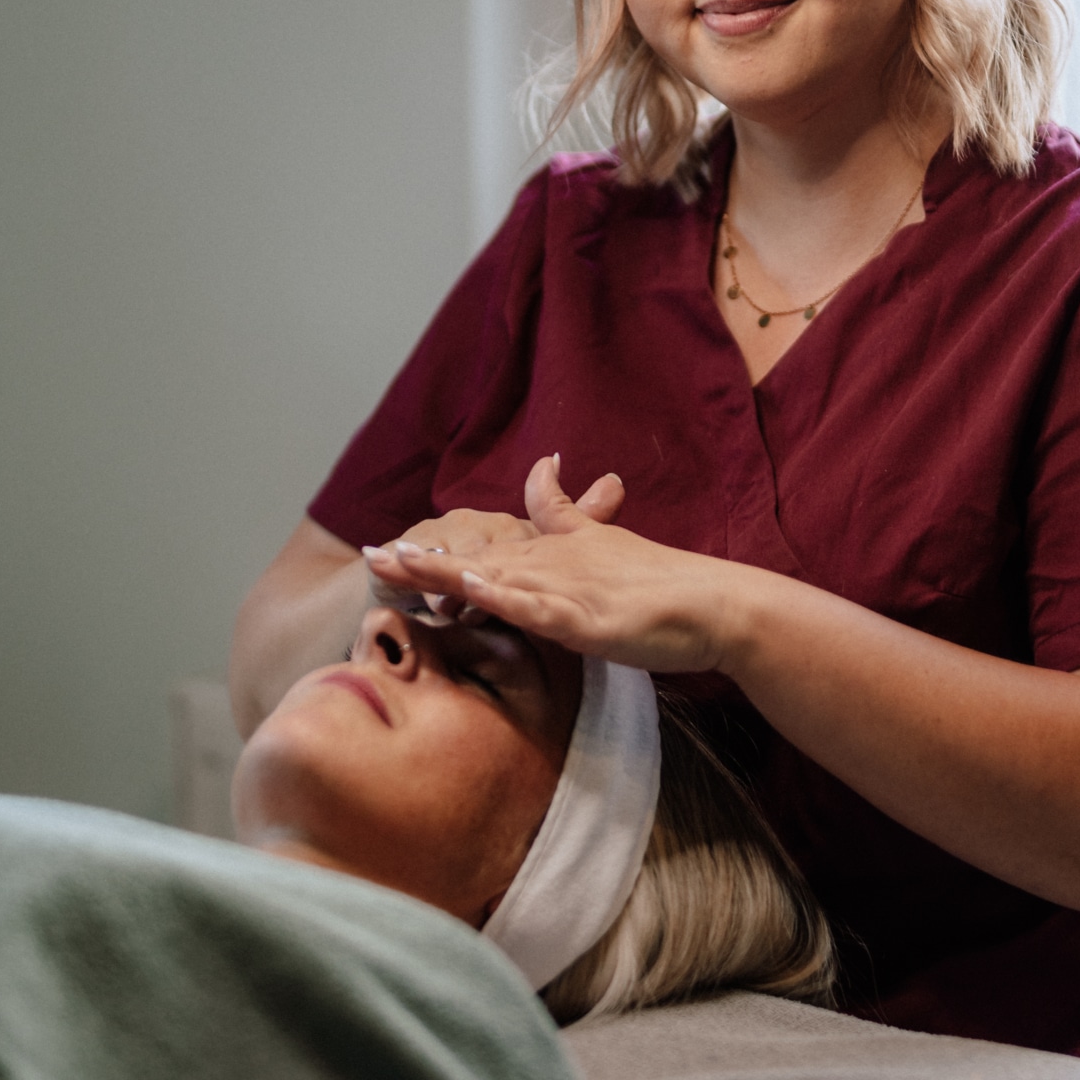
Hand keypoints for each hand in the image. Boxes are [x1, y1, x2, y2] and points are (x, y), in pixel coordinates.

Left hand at [364, 457, 741, 671]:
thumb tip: (541, 462)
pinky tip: (467, 589)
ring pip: (492, 579)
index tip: (385, 548)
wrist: (712, 603)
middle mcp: (550, 564)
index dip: (431, 550)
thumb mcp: (601, 537)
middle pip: (472, 560)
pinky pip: (534, 607)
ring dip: (442, 574)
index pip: (480, 550)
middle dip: (417, 560)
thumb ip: (564, 506)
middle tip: (367, 557)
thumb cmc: (659, 581)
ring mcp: (566, 589)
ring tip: (395, 570)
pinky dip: (500, 596)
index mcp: (551, 552)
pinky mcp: (585, 617)